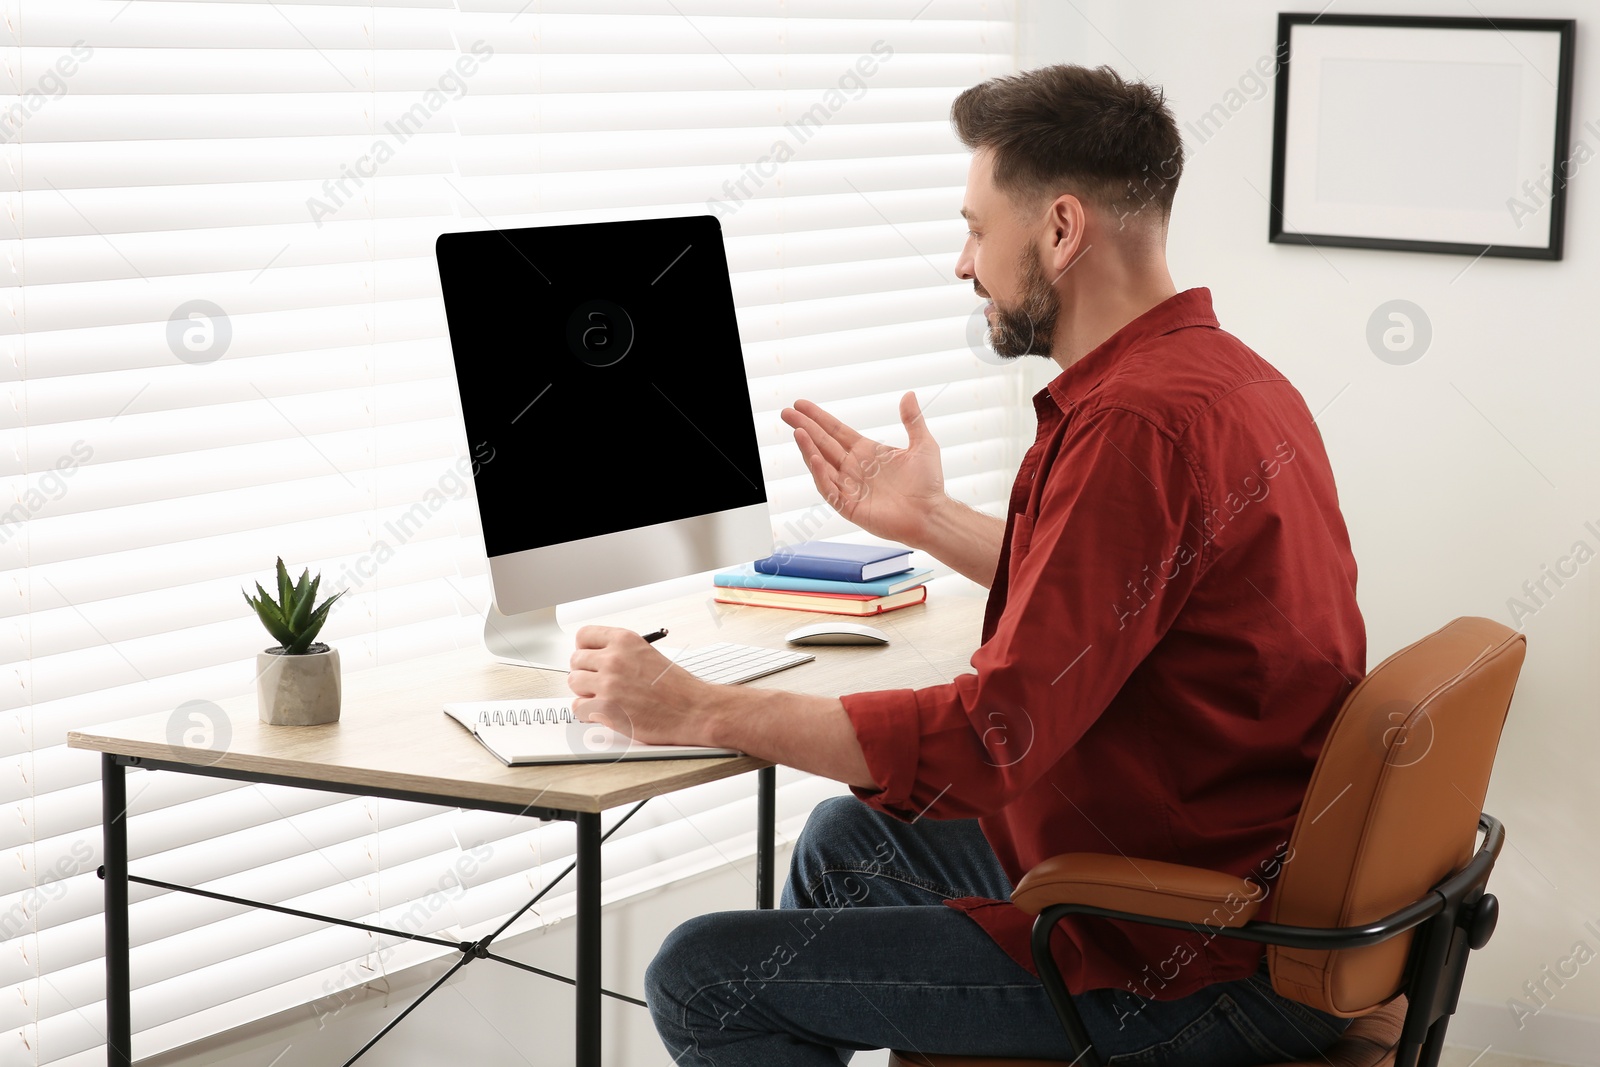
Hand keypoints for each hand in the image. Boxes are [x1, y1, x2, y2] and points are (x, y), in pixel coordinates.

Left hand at [567, 626, 718, 745]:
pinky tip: (605, 711)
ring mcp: (608, 683)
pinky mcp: (606, 708)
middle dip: (585, 672)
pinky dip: (589, 712)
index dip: (584, 649)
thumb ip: (621, 652)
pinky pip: (578, 707)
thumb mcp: (648, 654)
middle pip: (576, 660)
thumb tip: (596, 657)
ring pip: (574, 683)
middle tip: (599, 682)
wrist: (693, 710)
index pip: (584, 636)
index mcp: (625, 640)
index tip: (589, 658)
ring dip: (586, 692)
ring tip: (605, 697)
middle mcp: (614, 658)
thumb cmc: (677, 687)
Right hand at [781, 391, 945, 547]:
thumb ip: (912, 420)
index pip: (835, 431)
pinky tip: (813, 458)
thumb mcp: (922, 445)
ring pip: (821, 465)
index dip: (818, 418)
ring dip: (808, 448)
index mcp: (866, 452)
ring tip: (798, 431)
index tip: (801, 405)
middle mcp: (854, 468)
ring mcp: (849, 488)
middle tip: (787, 412)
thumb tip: (909, 394)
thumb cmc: (928, 484)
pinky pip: (829, 489)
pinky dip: (820, 474)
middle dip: (805, 427)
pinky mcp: (849, 506)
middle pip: (823, 444)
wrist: (931, 513)